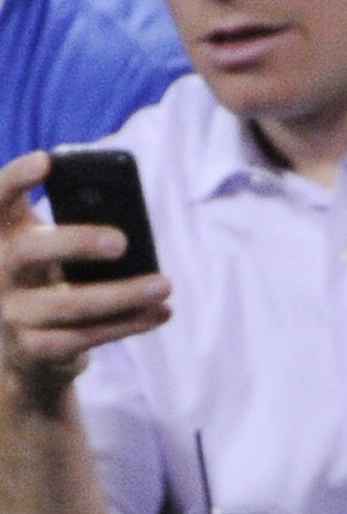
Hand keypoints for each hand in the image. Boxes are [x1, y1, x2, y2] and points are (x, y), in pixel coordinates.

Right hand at [0, 152, 170, 401]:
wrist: (33, 352)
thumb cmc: (57, 284)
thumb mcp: (61, 254)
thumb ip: (83, 233)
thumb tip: (132, 228)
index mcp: (6, 237)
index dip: (16, 178)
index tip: (48, 161)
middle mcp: (0, 272)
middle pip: (28, 251)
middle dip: (76, 242)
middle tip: (123, 241)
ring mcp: (12, 313)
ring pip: (69, 304)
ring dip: (123, 295)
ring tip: (164, 285)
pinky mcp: (34, 349)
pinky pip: (86, 338)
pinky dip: (129, 325)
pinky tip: (160, 313)